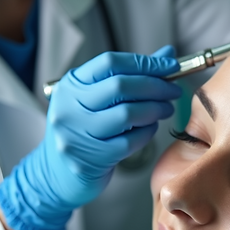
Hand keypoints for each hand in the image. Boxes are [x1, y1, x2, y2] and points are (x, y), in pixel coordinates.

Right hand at [0, 46, 180, 229]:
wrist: (56, 174)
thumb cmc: (82, 131)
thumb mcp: (96, 100)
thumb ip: (130, 76)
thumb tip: (166, 56)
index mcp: (71, 85)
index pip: (110, 63)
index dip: (145, 62)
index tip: (170, 65)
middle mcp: (69, 107)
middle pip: (120, 86)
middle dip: (155, 86)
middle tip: (173, 90)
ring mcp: (77, 134)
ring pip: (127, 114)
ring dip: (154, 109)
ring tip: (165, 109)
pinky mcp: (90, 158)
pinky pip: (129, 141)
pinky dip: (146, 133)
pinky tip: (150, 129)